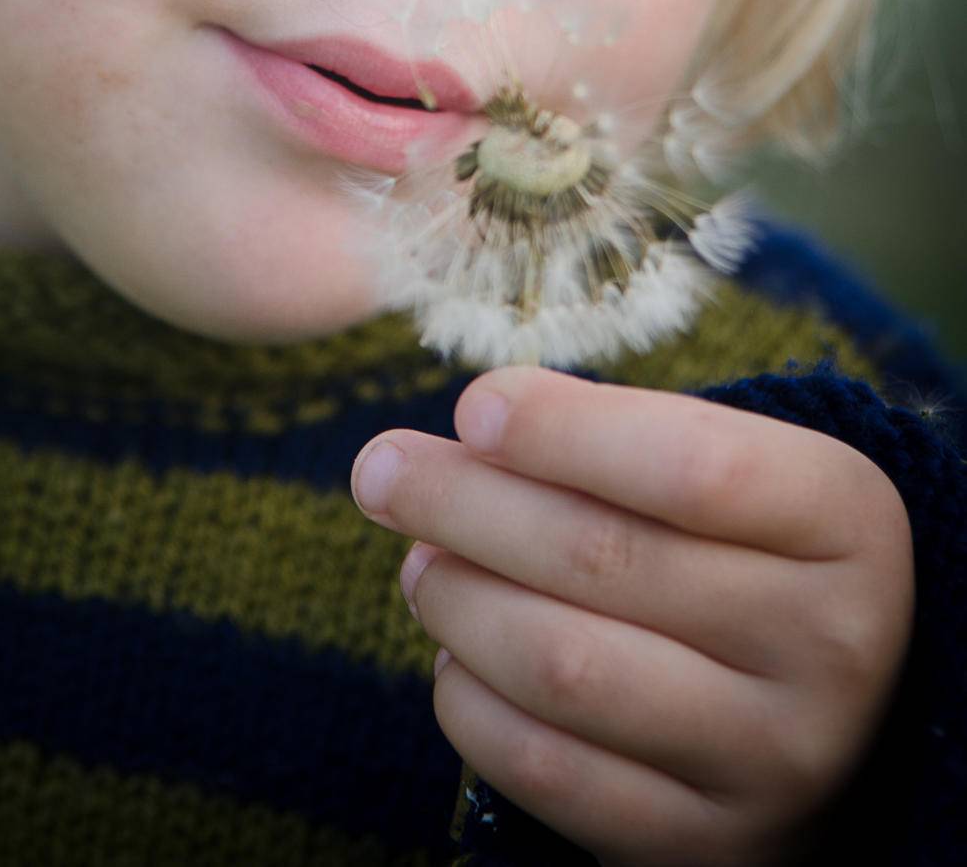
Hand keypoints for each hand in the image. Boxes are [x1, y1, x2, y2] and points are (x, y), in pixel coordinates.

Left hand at [350, 367, 914, 866]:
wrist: (840, 702)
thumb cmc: (747, 543)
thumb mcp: (730, 462)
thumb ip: (616, 436)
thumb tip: (469, 431)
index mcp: (846, 522)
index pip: (694, 467)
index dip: (566, 432)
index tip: (472, 405)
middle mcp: (830, 646)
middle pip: (604, 560)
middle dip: (463, 503)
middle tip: (381, 469)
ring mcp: (773, 758)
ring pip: (563, 666)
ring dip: (457, 600)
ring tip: (418, 561)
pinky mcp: (705, 842)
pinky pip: (546, 770)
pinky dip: (471, 702)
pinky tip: (455, 651)